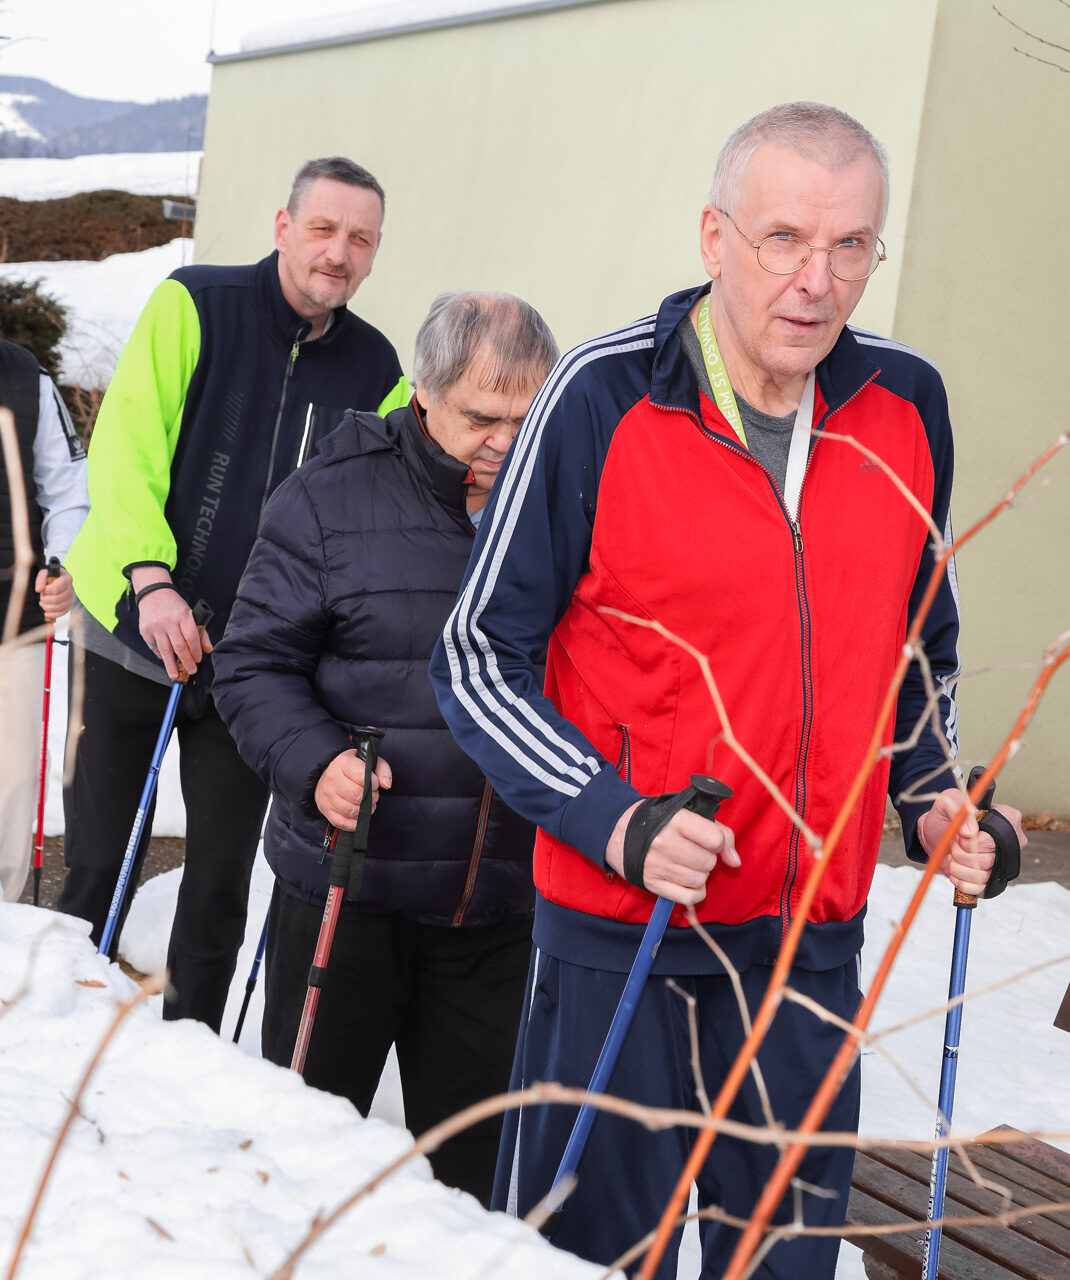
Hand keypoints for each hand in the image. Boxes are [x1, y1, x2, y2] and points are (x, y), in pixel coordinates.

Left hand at [35, 566, 72, 619]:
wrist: (56, 579)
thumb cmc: (50, 576)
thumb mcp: (44, 573)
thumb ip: (41, 580)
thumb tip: (38, 589)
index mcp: (66, 579)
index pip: (56, 588)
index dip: (46, 591)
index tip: (41, 590)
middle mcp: (71, 589)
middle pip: (57, 599)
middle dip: (45, 599)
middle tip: (41, 596)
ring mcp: (71, 597)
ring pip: (60, 607)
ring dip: (48, 607)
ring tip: (42, 603)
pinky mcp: (69, 604)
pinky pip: (63, 612)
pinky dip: (54, 614)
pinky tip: (46, 613)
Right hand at [131, 568, 209, 680]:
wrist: (153, 594)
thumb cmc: (175, 606)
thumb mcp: (191, 614)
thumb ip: (200, 632)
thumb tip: (207, 650)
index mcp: (183, 615)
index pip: (191, 637)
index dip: (195, 651)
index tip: (198, 660)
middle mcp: (169, 621)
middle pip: (179, 646)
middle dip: (186, 661)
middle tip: (191, 671)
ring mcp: (156, 626)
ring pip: (165, 650)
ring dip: (171, 665)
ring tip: (176, 675)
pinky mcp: (145, 631)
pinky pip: (154, 648)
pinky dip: (161, 655)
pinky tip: (166, 660)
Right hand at [315, 750, 392, 829]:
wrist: (329, 777)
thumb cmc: (353, 770)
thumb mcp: (369, 762)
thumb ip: (383, 770)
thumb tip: (386, 785)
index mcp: (343, 763)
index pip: (362, 776)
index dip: (373, 782)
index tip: (374, 783)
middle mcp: (332, 778)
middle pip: (357, 795)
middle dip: (370, 797)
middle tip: (372, 794)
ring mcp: (327, 795)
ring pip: (351, 810)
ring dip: (364, 810)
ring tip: (366, 803)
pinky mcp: (326, 810)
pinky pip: (343, 823)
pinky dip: (355, 822)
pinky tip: (359, 814)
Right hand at [605, 801, 739, 903]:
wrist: (614, 829)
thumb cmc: (655, 819)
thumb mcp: (684, 813)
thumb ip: (717, 831)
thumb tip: (735, 861)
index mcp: (675, 820)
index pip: (715, 839)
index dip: (717, 842)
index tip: (708, 839)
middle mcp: (666, 843)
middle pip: (708, 862)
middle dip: (706, 858)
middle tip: (693, 850)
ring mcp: (658, 866)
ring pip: (700, 880)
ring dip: (699, 874)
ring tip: (686, 863)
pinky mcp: (652, 884)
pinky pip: (688, 897)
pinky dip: (694, 892)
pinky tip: (687, 881)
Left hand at [916, 787, 1026, 896]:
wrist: (934, 833)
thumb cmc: (946, 815)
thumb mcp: (947, 801)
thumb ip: (957, 806)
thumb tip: (969, 830)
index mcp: (1006, 817)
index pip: (996, 837)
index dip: (974, 840)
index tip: (962, 834)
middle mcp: (1009, 840)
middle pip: (989, 859)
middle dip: (963, 853)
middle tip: (955, 843)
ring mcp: (1000, 860)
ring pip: (984, 875)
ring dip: (960, 867)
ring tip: (953, 855)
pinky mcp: (989, 877)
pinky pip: (980, 888)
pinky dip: (962, 882)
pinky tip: (954, 871)